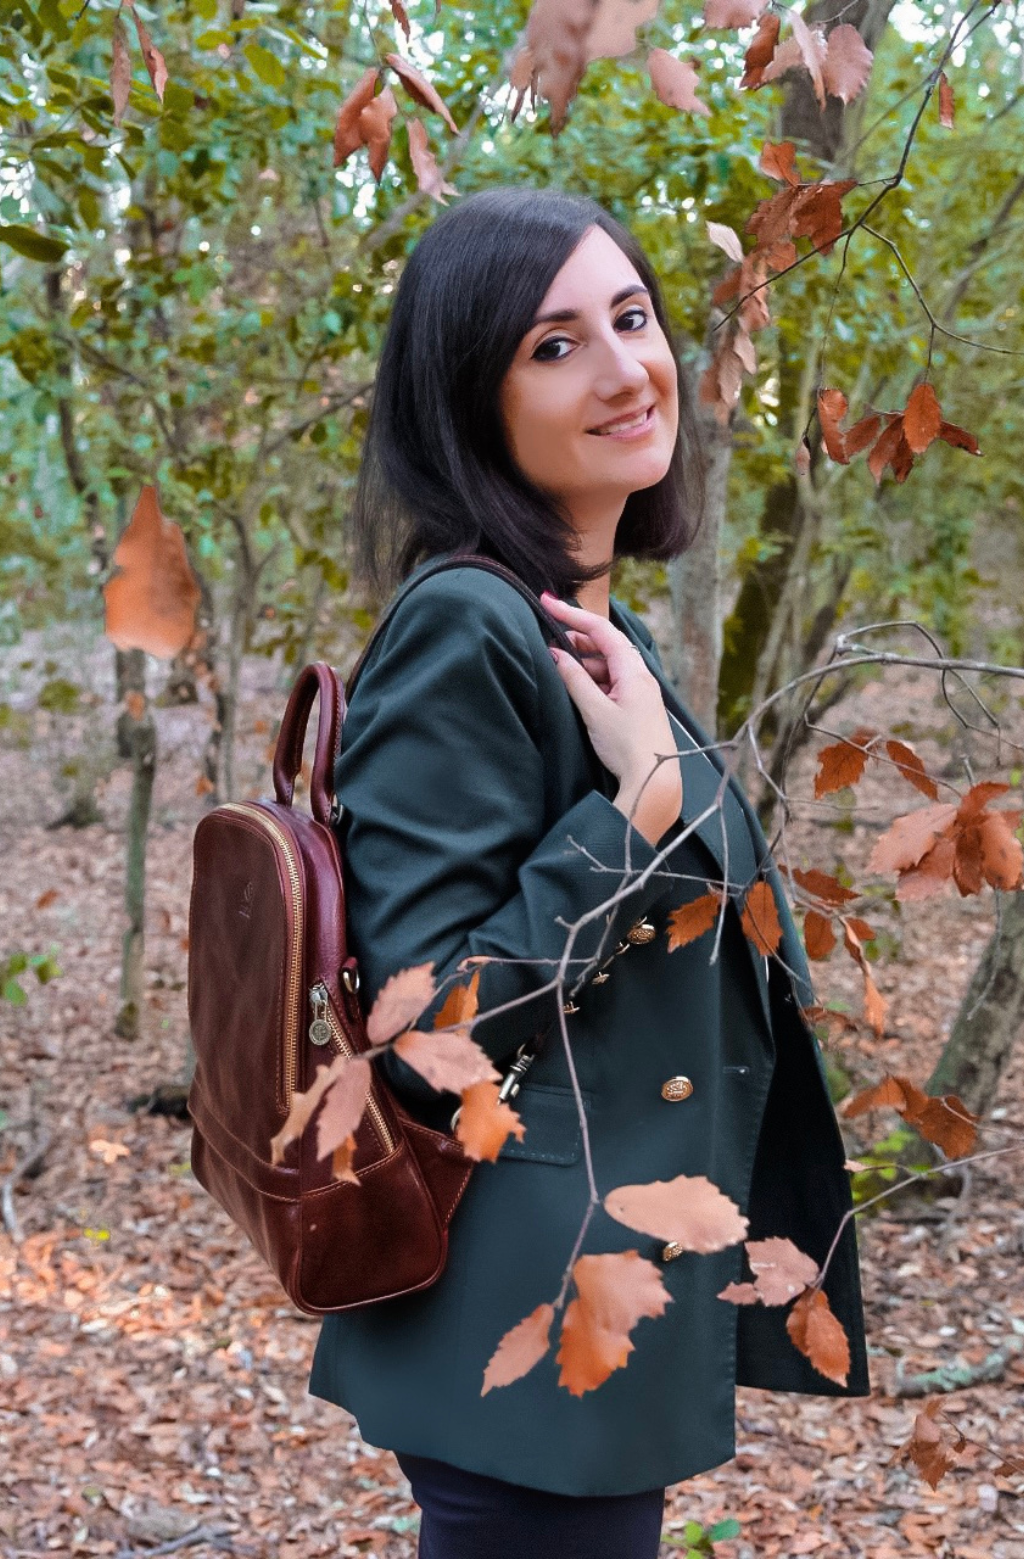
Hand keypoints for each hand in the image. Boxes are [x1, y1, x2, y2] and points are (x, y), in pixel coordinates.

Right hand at [541, 593, 681, 846]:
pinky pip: (610, 682)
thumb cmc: (628, 747)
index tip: (548, 602)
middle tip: (548, 636)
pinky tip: (576, 687)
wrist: (654, 781)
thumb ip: (574, 679)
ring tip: (558, 665)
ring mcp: (639, 691)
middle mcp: (640, 676)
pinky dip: (591, 679)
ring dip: (582, 662)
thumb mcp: (594, 711)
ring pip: (606, 665)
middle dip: (576, 638)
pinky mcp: (635, 707)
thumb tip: (556, 654)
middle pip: (605, 644)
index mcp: (633, 671)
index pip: (601, 630)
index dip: (573, 613)